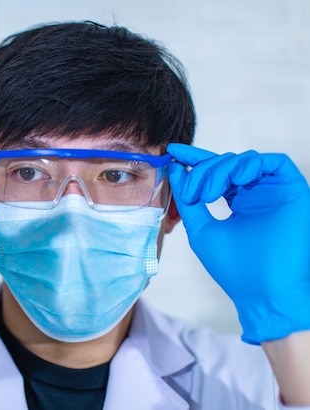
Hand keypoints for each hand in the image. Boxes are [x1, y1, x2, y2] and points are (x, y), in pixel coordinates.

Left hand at [167, 143, 309, 344]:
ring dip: (221, 170)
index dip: (194, 159)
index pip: (215, 172)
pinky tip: (235, 179)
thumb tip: (175, 170)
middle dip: (203, 171)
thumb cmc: (234, 268)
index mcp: (238, 202)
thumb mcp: (201, 229)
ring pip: (246, 160)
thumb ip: (188, 200)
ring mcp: (275, 192)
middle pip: (226, 163)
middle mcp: (257, 194)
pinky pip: (275, 161)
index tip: (172, 152)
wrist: (265, 292)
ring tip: (208, 195)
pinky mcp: (294, 191)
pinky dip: (250, 164)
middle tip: (193, 193)